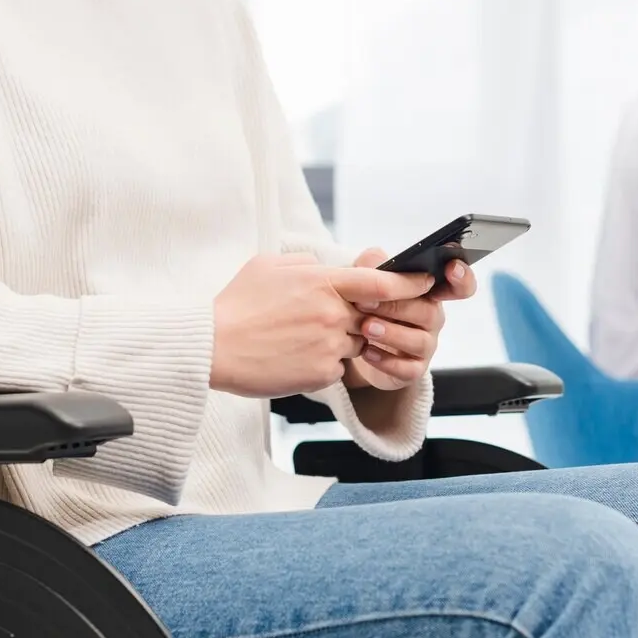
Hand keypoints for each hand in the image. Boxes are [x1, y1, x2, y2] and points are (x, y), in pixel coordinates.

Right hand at [210, 254, 436, 397]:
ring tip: (298, 338)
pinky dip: (322, 364)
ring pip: (354, 344)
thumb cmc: (236, 304)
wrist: (211, 348)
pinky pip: (337, 369)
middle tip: (321, 319)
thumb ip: (307, 263)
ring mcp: (328, 346)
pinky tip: (292, 357)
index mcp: (321, 282)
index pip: (380, 282)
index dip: (409, 283)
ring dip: (337, 342)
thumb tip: (328, 267)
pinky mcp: (320, 374)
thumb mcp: (269, 265)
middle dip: (355, 319)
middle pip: (368, 317)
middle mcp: (331, 314)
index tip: (425, 282)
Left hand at [342, 248, 478, 390]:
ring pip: (419, 341)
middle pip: (429, 312)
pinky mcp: (413, 369)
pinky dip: (386, 361)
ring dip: (391, 333)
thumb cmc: (371, 306)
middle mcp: (432, 318)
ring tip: (365, 327)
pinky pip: (407, 369)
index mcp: (429, 292)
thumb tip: (375, 257)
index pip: (460, 285)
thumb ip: (373, 265)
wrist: (357, 342)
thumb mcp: (368, 281)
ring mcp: (425, 345)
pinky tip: (366, 351)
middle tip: (366, 302)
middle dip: (397, 306)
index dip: (462, 277)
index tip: (452, 268)